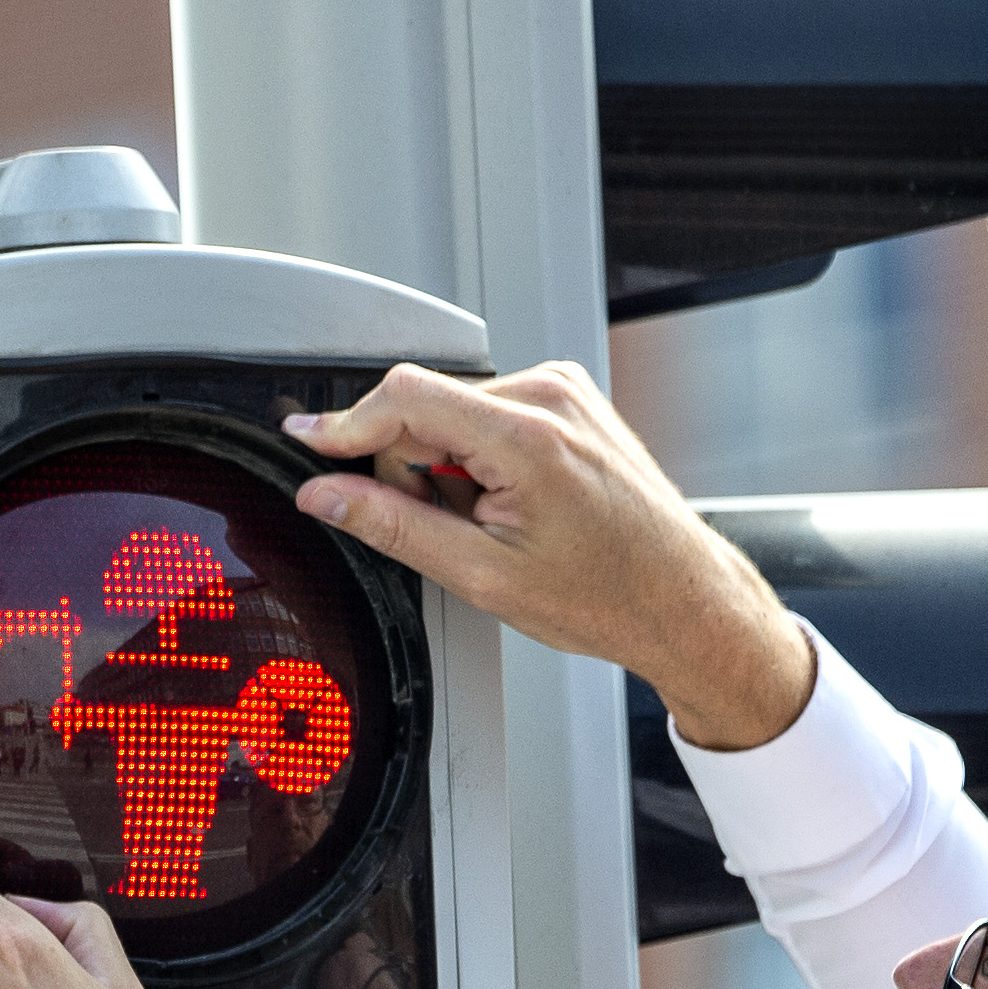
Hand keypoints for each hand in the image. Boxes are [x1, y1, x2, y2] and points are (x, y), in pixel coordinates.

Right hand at [285, 360, 815, 749]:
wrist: (678, 598)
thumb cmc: (606, 594)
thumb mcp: (480, 574)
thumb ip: (391, 526)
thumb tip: (327, 496)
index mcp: (529, 436)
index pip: (405, 397)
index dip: (345, 425)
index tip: (309, 443)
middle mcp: (551, 395)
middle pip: (426, 406)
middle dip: (412, 466)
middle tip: (451, 528)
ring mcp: (565, 390)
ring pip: (455, 413)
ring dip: (449, 465)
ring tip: (493, 521)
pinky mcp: (569, 398)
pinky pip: (489, 413)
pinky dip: (480, 457)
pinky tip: (511, 501)